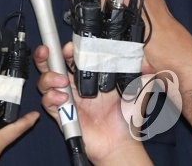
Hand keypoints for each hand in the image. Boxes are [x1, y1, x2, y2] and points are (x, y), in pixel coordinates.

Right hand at [34, 43, 151, 165]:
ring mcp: (67, 99)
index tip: (70, 47)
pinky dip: (51, 97)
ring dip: (49, 77)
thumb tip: (146, 65)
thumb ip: (139, 79)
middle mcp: (74, 85)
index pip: (72, 56)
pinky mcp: (62, 114)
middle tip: (47, 51)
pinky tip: (63, 98)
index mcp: (88, 76)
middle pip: (52, 65)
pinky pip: (48, 102)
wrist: (120, 143)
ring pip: (45, 81)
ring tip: (62, 81)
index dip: (67, 49)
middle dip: (45, 55)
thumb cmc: (126, 119)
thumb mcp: (135, 94)